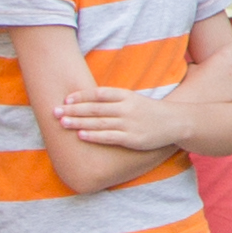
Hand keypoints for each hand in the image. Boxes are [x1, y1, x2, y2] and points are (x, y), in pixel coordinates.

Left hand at [51, 83, 187, 153]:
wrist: (176, 123)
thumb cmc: (151, 112)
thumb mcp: (134, 99)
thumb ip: (114, 100)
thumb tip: (89, 102)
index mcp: (126, 96)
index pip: (99, 94)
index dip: (81, 96)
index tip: (66, 98)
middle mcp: (126, 108)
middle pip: (94, 108)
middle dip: (73, 109)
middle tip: (55, 110)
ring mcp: (129, 124)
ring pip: (98, 122)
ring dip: (78, 122)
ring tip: (62, 122)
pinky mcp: (132, 138)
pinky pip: (109, 136)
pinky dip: (93, 135)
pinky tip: (80, 135)